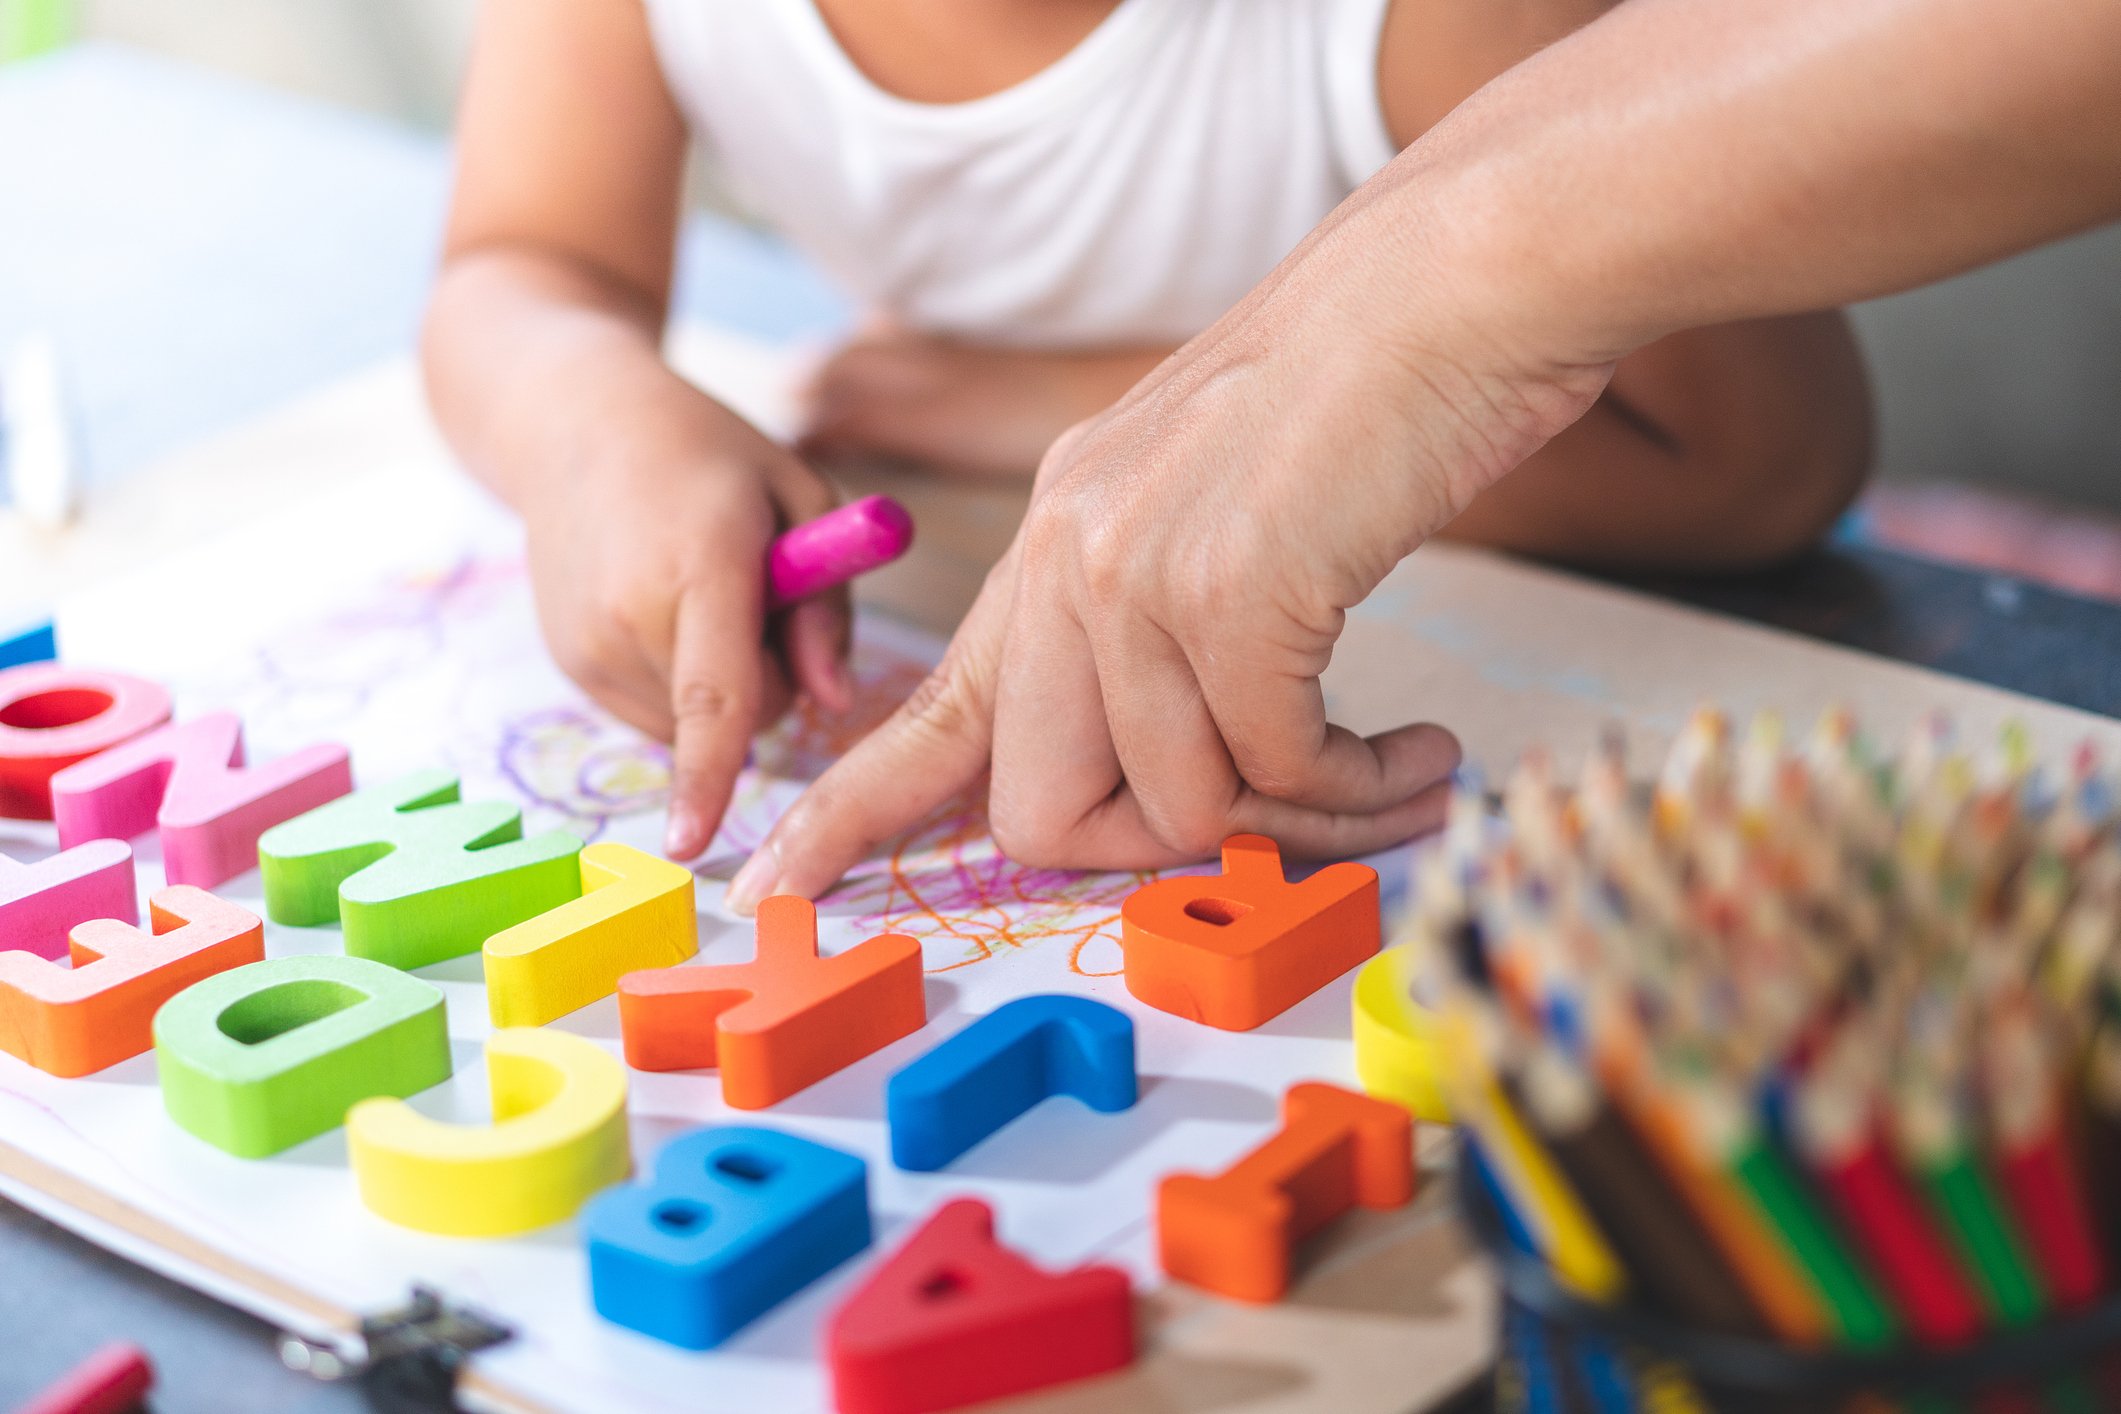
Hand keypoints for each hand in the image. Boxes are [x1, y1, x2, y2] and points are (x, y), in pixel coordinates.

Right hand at [516, 381, 852, 860]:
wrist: (575, 423)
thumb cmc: (708, 454)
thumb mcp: (799, 496)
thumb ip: (828, 605)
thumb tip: (834, 704)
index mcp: (699, 565)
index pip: (714, 694)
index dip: (712, 774)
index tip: (693, 844)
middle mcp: (629, 615)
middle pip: (736, 718)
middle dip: (769, 677)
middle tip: (755, 591)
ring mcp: (587, 647)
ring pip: (693, 726)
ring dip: (720, 685)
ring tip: (699, 591)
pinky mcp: (569, 665)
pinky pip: (656, 714)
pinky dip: (677, 681)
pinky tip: (662, 608)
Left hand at [726, 199, 1610, 909]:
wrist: (1456, 281)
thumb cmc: (1368, 401)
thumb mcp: (1215, 503)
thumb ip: (1161, 623)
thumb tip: (1189, 780)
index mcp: (1056, 536)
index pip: (932, 706)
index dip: (852, 809)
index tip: (780, 881)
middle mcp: (1069, 553)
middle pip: (1040, 807)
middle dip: (1159, 847)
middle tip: (1278, 815)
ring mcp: (1134, 569)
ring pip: (1176, 803)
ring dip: (1303, 819)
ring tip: (1397, 768)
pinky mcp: (1225, 588)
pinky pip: (1274, 772)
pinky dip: (1358, 784)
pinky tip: (1423, 749)